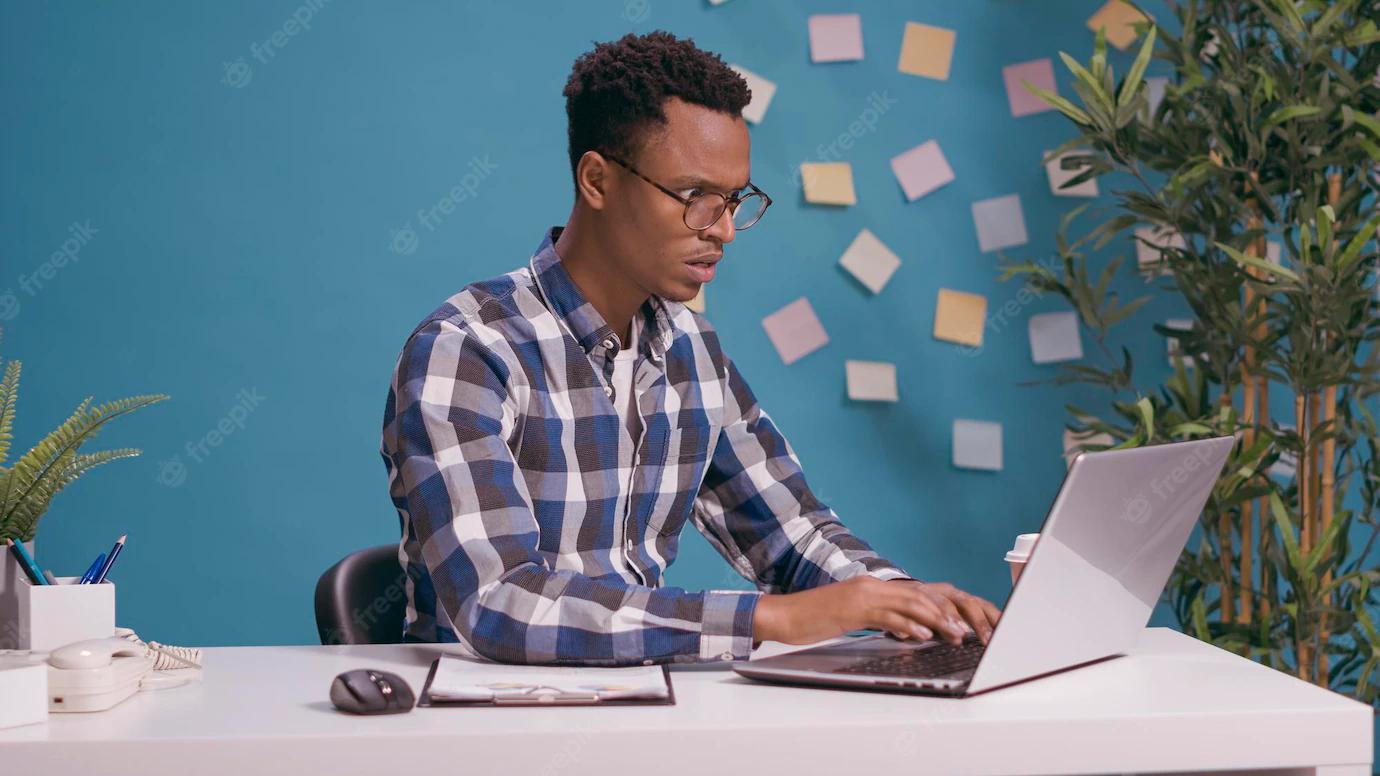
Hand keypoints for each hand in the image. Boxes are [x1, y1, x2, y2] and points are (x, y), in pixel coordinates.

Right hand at [752, 576, 1001, 646]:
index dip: (938, 608)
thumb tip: (900, 628)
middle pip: (918, 596)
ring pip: (909, 604)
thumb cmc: (812, 619)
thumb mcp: (849, 615)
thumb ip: (874, 617)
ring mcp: (862, 596)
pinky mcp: (853, 609)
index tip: (955, 624)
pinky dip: (909, 626)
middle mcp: (870, 587)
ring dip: (935, 621)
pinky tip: (923, 635)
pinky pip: (888, 616)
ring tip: (953, 634)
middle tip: (964, 632)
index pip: (913, 594)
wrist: (783, 615)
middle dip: (944, 614)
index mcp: (871, 587)